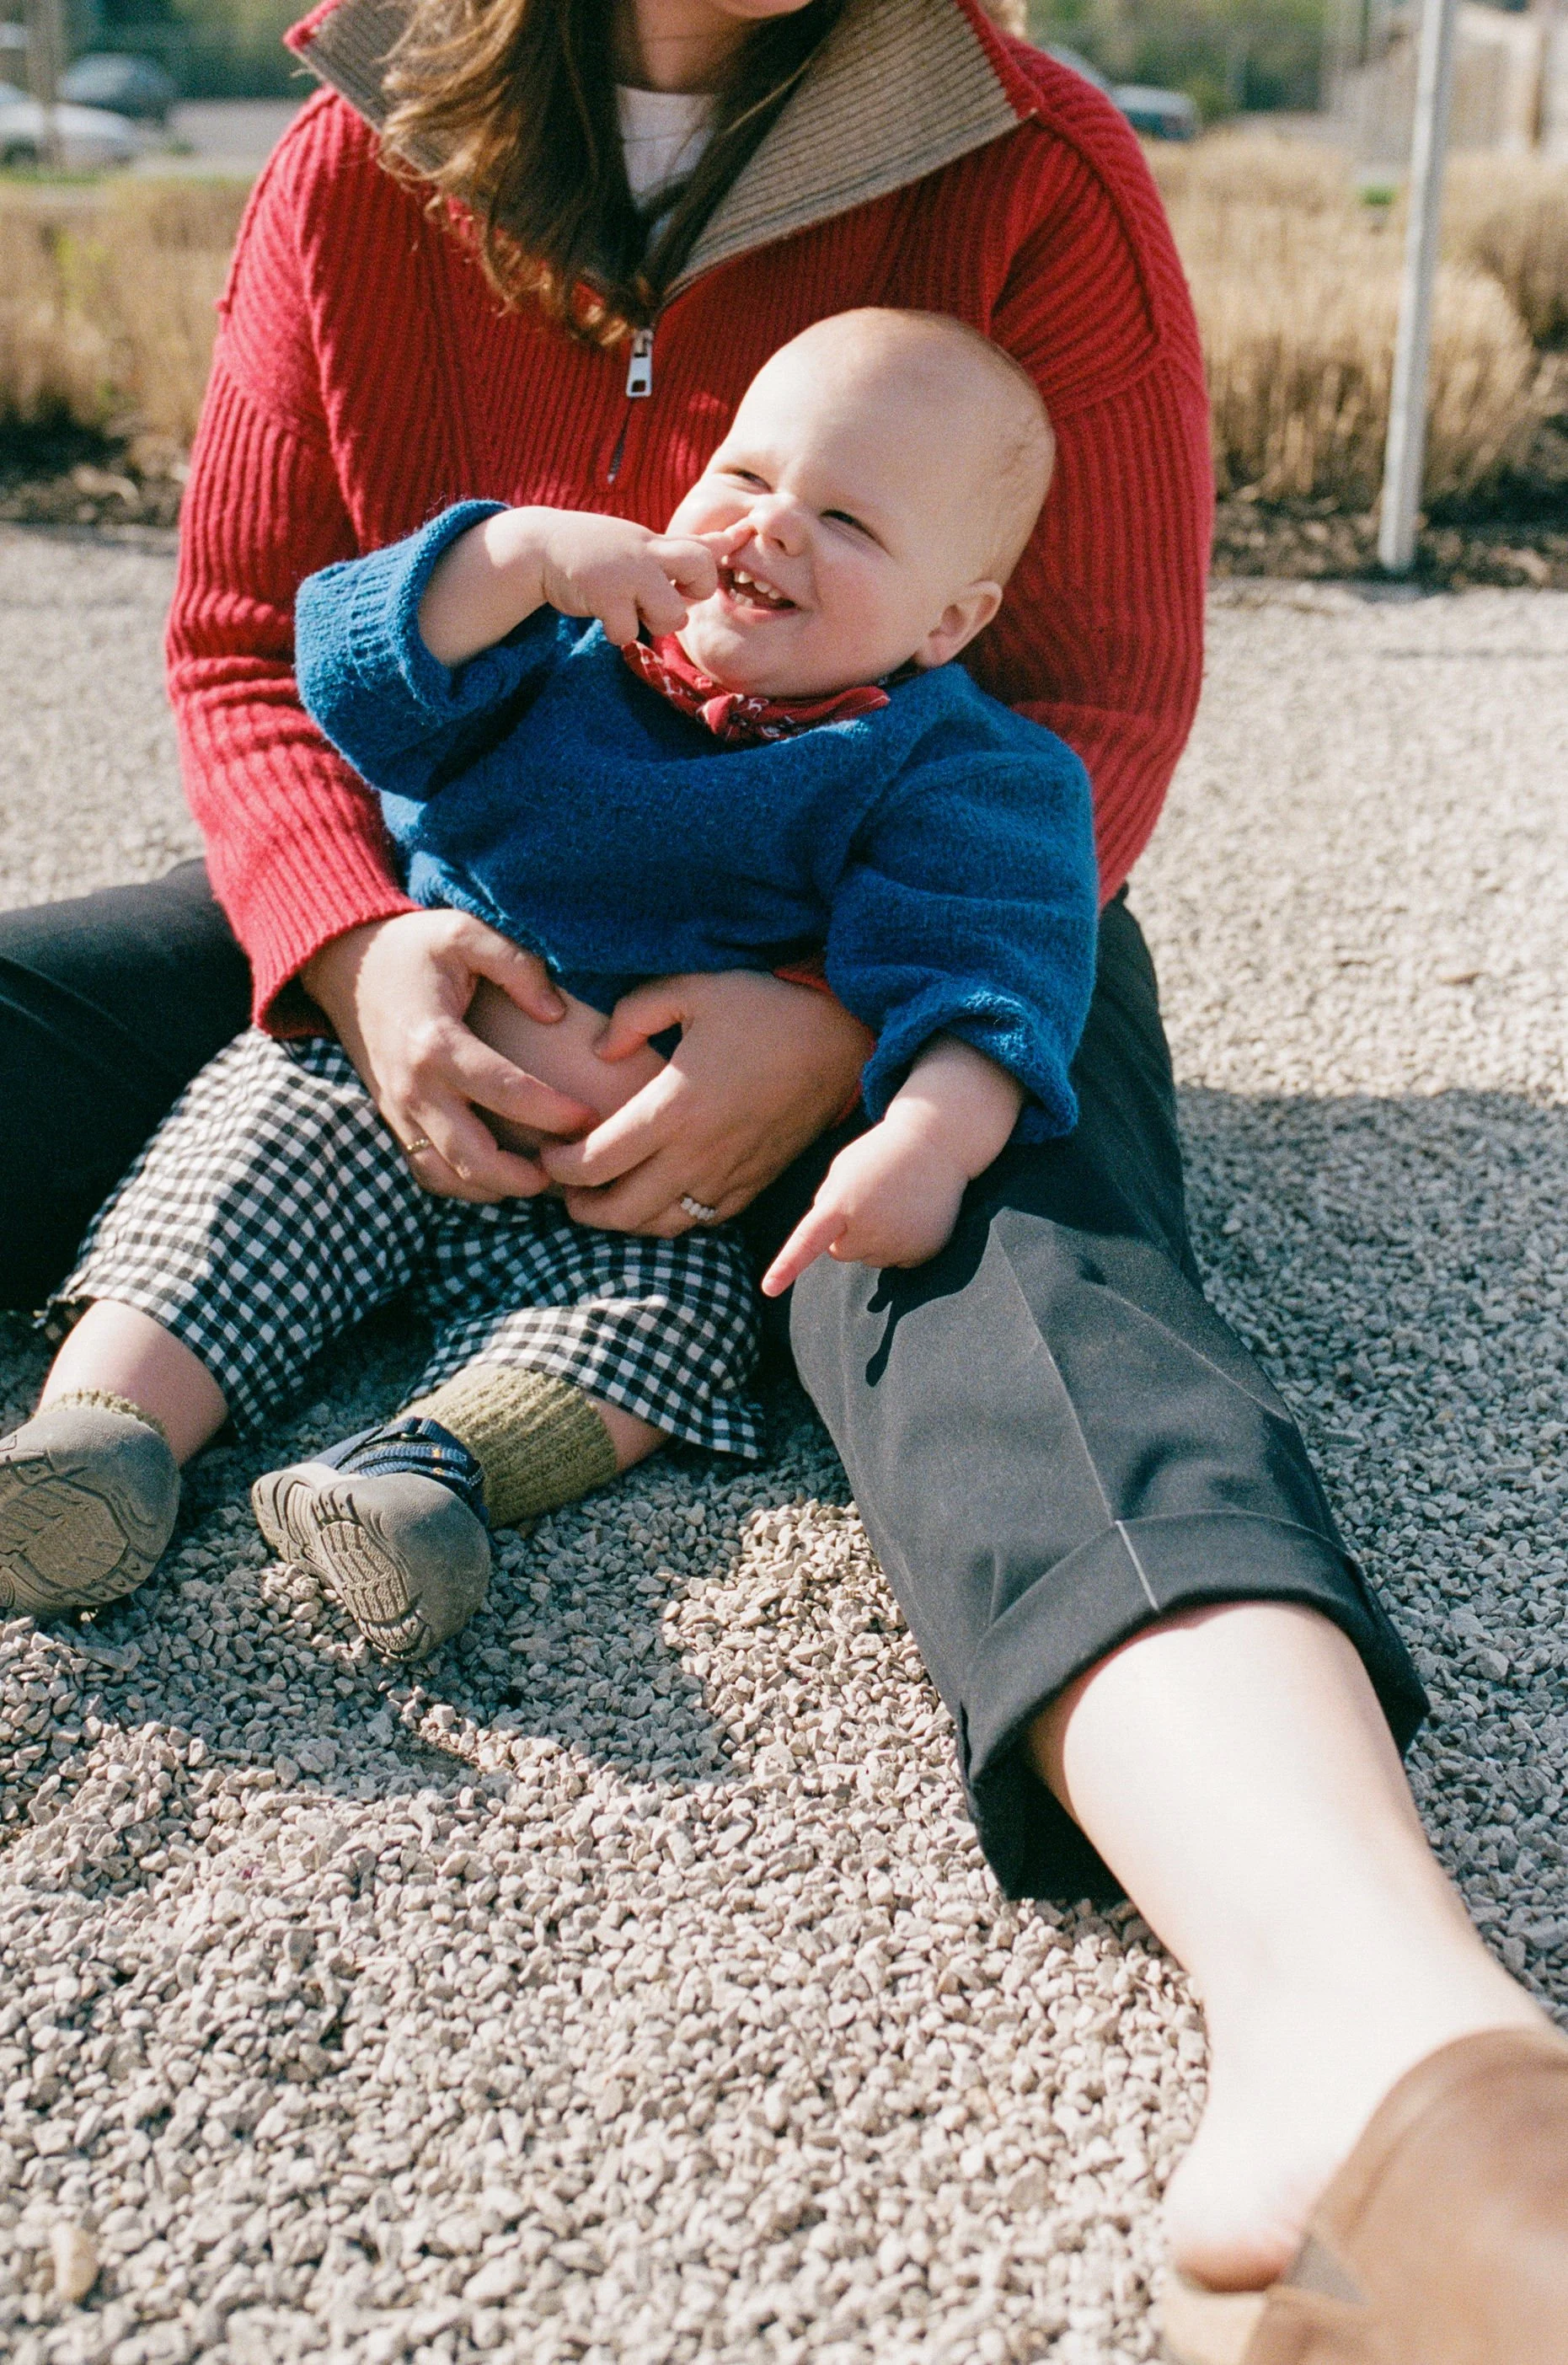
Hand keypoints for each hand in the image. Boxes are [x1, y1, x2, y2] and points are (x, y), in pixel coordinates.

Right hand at [302, 909, 598, 1202]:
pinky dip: (464, 1185)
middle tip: (568, 1166)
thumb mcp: (463, 932)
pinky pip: (428, 1172)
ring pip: (449, 1176)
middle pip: (473, 1158)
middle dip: (525, 1176)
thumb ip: (516, 964)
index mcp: (436, 1042)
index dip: (552, 1112)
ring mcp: (399, 1111)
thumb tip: (556, 1012)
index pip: (504, 1092)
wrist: (344, 966)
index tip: (589, 1117)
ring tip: (541, 1175)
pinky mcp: (394, 1121)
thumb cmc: (412, 947)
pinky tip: (501, 1175)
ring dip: (497, 1187)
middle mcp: (414, 1088)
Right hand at [534, 510, 718, 646]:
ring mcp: (627, 571)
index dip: (729, 545)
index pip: (703, 544)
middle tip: (671, 594)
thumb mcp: (639, 543)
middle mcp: (647, 552)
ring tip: (628, 606)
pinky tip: (604, 613)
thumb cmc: (595, 550)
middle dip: (696, 590)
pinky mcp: (604, 594)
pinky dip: (618, 632)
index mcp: (656, 542)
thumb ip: (679, 549)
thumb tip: (728, 540)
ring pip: (672, 613)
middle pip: (703, 567)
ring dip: (652, 620)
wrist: (540, 548)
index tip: (746, 533)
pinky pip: (630, 632)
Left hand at [538, 971, 874, 1234]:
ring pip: (662, 1226)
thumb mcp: (693, 989)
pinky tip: (657, 1199)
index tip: (548, 1154)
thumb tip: (600, 1053)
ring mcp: (728, 1175)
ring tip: (603, 1201)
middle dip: (581, 1208)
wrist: (840, 1039)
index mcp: (674, 1108)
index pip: (596, 1162)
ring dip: (624, 1222)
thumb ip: (634, 1014)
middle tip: (563, 1192)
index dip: (559, 1168)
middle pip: (621, 1210)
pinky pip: (702, 1222)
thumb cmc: (764, 1008)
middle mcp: (698, 1154)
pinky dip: (670, 1220)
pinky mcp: (754, 1184)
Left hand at [761, 1114, 967, 1295]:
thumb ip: (827, 1203)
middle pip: (840, 1253)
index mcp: (842, 1202)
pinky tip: (913, 1213)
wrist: (937, 1140)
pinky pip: (898, 1260)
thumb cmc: (881, 1153)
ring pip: (871, 1258)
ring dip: (877, 1237)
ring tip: (896, 1201)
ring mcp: (900, 1241)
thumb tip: (827, 1243)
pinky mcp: (924, 1251)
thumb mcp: (844, 1169)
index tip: (768, 1289)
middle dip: (847, 1233)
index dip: (787, 1266)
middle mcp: (871, 1226)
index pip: (808, 1241)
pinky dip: (902, 1243)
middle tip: (871, 1199)